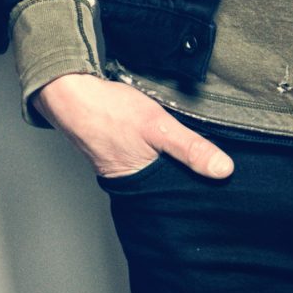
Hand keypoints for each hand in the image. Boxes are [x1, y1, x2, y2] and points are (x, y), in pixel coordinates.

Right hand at [34, 72, 231, 180]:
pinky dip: (154, 154)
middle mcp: (130, 181)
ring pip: (155, 173)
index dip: (198, 194)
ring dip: (170, 166)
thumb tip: (223, 170)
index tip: (219, 189)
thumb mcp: (159, 126)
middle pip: (168, 188)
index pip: (178, 200)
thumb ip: (191, 148)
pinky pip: (143, 159)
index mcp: (142, 185)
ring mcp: (121, 167)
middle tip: (207, 172)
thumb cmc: (108, 111)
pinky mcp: (116, 151)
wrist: (69, 93)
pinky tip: (158, 142)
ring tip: (188, 157)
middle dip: (186, 181)